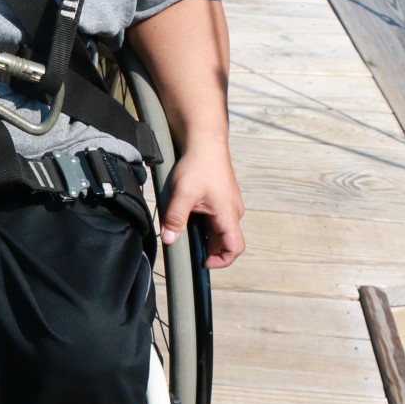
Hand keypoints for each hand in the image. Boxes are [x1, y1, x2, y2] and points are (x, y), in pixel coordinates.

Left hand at [158, 141, 244, 269]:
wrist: (205, 141)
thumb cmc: (198, 164)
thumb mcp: (183, 193)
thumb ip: (175, 218)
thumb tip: (169, 240)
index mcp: (228, 214)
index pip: (235, 247)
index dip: (222, 260)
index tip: (203, 262)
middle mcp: (233, 211)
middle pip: (226, 240)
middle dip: (209, 249)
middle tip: (187, 247)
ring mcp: (228, 204)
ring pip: (220, 229)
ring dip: (205, 235)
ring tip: (185, 230)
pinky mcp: (222, 198)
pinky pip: (216, 218)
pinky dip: (205, 224)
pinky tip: (189, 216)